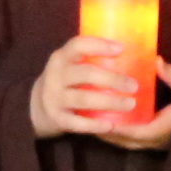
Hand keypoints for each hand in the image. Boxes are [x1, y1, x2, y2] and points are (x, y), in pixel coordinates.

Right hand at [31, 36, 170, 145]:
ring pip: (84, 99)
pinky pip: (77, 122)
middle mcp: (55, 76)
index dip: (99, 45)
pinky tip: (111, 126)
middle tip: (134, 86)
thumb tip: (131, 53)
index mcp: (62, 58)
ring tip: (130, 104)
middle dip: (113, 79)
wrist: (36, 107)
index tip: (121, 49)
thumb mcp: (70, 65)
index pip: (78, 45)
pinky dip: (95, 125)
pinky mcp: (56, 118)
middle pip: (86, 74)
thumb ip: (90, 60)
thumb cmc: (66, 81)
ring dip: (110, 102)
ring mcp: (54, 97)